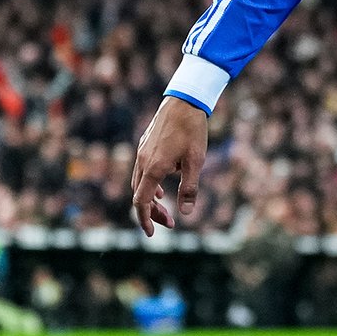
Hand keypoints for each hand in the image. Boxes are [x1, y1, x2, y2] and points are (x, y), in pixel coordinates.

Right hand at [131, 96, 209, 235]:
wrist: (184, 101)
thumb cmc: (192, 130)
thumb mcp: (196, 160)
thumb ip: (189, 187)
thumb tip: (186, 213)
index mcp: (153, 168)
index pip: (141, 202)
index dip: (145, 220)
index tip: (151, 234)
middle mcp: (142, 161)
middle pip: (140, 195)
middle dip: (152, 212)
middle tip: (169, 223)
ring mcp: (142, 152)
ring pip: (139, 183)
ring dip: (151, 198)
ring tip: (166, 207)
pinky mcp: (145, 145)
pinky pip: (142, 171)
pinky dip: (150, 184)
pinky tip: (162, 187)